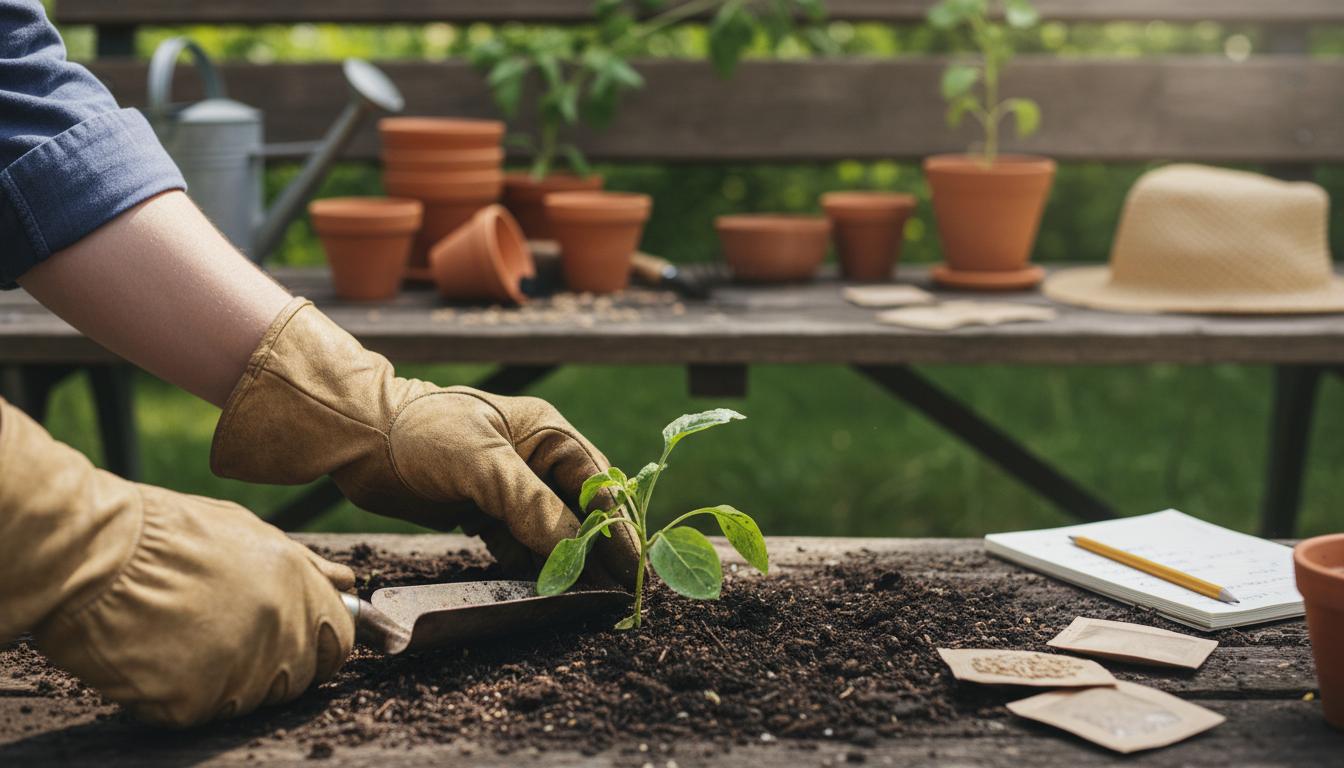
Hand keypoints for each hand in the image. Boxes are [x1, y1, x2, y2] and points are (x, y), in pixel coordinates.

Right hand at [0, 400, 353, 727]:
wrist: (92, 555)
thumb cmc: (165, 535)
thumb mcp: (247, 531)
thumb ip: (306, 565)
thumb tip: (349, 584)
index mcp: (299, 588)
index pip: (340, 641)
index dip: (318, 644)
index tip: (293, 640)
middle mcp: (280, 631)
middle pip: (297, 677)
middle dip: (270, 665)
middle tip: (220, 637)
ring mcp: (240, 671)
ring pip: (249, 699)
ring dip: (222, 680)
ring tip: (180, 636)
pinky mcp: (194, 703)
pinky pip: (200, 711)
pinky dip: (177, 695)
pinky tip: (155, 655)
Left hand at [211, 300, 640, 586]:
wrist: (360, 436)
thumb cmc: (422, 431)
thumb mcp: (481, 462)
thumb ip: (529, 504)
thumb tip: (571, 550)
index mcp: (549, 435)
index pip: (599, 486)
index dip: (617, 527)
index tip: (630, 567)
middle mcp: (538, 461)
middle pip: (582, 512)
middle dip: (598, 550)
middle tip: (615, 592)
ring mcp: (512, 488)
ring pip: (553, 532)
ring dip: (565, 562)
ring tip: (582, 598)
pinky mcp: (487, 512)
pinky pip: (521, 544)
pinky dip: (531, 566)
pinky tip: (537, 588)